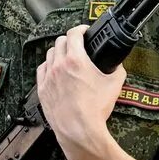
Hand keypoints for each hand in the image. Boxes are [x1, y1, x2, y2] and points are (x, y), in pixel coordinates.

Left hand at [36, 25, 127, 159]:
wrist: (79, 131)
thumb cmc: (95, 110)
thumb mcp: (115, 84)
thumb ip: (117, 69)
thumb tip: (117, 65)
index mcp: (76, 60)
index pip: (74, 33)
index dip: (80, 29)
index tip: (85, 31)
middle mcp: (59, 66)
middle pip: (60, 41)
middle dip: (70, 40)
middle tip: (78, 45)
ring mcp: (48, 77)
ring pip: (49, 54)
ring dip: (58, 52)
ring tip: (66, 57)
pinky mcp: (42, 89)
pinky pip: (41, 70)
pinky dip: (48, 66)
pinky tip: (54, 71)